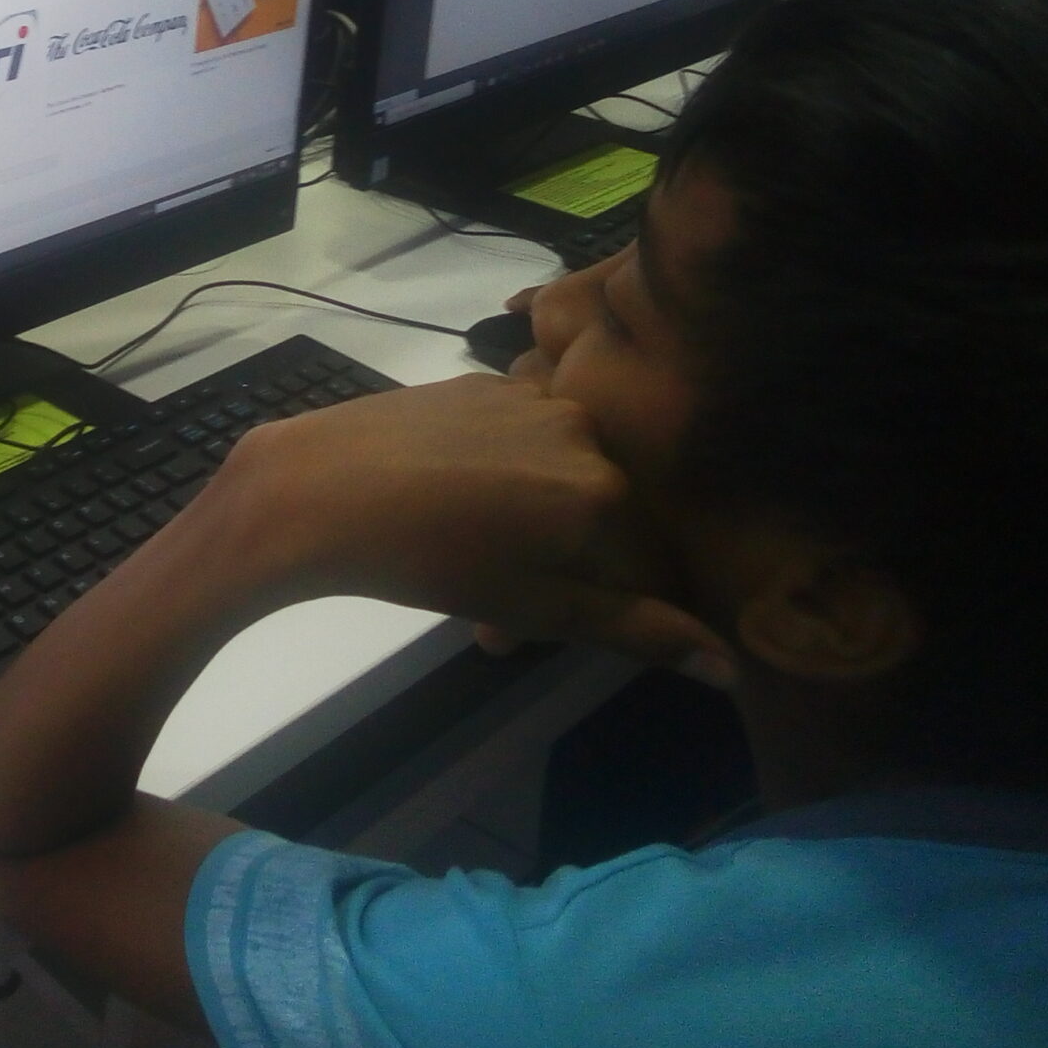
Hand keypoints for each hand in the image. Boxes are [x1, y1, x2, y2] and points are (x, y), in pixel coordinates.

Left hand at [199, 375, 731, 679]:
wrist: (318, 489)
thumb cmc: (428, 563)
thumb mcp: (537, 610)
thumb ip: (637, 630)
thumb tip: (729, 665)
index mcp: (609, 494)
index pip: (655, 565)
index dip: (618, 607)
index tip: (559, 632)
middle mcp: (587, 433)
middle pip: (607, 520)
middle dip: (571, 572)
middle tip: (501, 620)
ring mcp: (532, 398)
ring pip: (562, 480)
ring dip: (536, 530)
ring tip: (473, 573)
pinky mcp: (482, 382)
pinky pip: (521, 440)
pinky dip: (505, 481)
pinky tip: (452, 511)